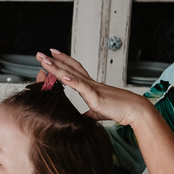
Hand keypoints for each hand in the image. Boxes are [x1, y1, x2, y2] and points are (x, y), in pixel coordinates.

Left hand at [36, 50, 151, 126]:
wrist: (134, 110)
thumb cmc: (119, 110)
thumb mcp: (96, 113)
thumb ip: (86, 115)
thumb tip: (77, 120)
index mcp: (89, 86)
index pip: (73, 70)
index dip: (62, 62)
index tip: (51, 55)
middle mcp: (89, 83)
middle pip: (68, 68)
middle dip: (53, 61)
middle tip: (39, 54)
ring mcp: (92, 88)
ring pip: (72, 74)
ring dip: (57, 67)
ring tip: (45, 59)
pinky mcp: (96, 96)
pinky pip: (82, 86)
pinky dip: (72, 81)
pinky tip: (62, 76)